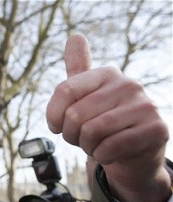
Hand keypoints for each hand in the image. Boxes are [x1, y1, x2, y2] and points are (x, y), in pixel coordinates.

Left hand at [46, 34, 170, 201]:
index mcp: (107, 74)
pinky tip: (111, 152)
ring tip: (98, 144)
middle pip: (75, 115)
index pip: (64, 90)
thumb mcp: (86, 97)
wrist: (133, 154)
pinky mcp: (155, 129)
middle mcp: (128, 85)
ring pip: (91, 132)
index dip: (53, 116)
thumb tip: (75, 37)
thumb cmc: (103, 124)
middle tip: (83, 138)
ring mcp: (145, 106)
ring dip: (88, 147)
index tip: (57, 126)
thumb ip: (77, 70)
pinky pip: (110, 148)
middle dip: (71, 135)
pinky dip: (103, 156)